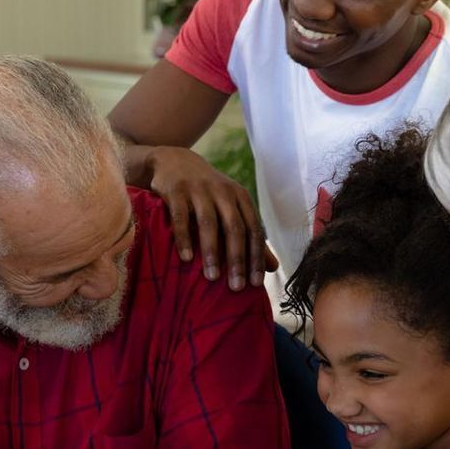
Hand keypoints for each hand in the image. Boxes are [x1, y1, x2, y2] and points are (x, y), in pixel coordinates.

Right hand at [144, 145, 276, 290]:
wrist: (175, 161)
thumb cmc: (207, 193)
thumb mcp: (232, 209)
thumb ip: (251, 237)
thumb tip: (273, 268)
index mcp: (240, 197)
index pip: (254, 229)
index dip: (256, 257)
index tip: (256, 284)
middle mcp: (222, 191)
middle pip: (234, 227)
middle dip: (237, 259)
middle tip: (236, 287)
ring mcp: (198, 189)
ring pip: (208, 223)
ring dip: (211, 252)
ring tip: (212, 278)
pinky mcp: (176, 190)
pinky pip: (181, 217)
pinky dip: (184, 238)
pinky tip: (186, 259)